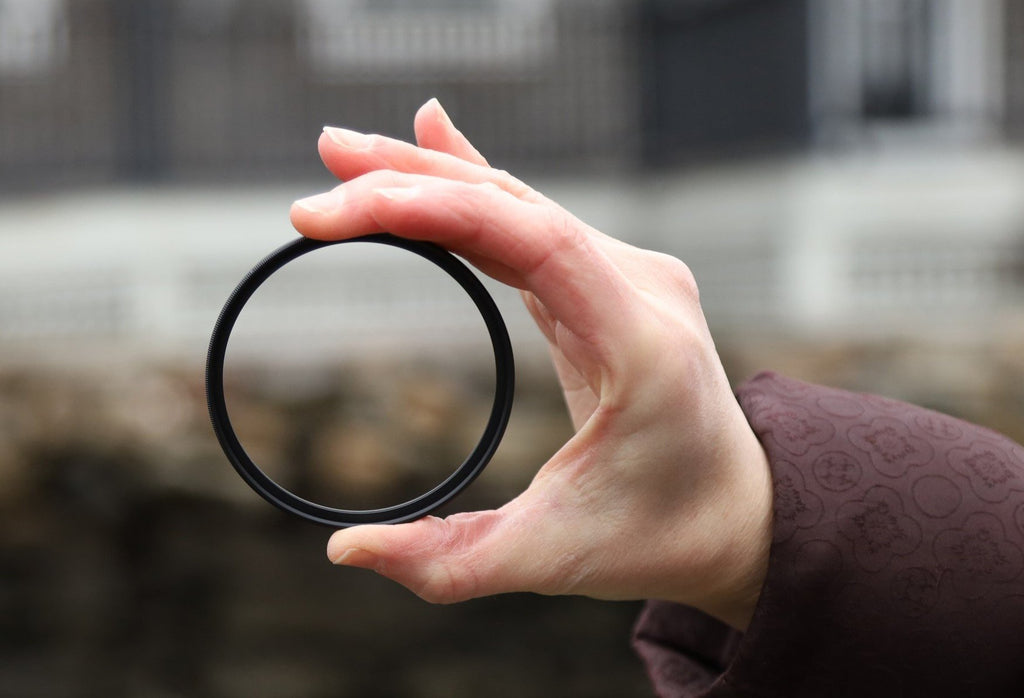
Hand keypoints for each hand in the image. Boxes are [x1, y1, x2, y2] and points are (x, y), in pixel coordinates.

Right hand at [289, 99, 772, 629]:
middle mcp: (640, 288)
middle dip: (411, 182)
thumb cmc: (659, 535)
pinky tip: (431, 148)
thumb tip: (343, 552)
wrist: (739, 512)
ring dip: (431, 179)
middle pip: (515, 205)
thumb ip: (449, 561)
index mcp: (639, 341)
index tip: (343, 207)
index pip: (533, 237)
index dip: (436, 208)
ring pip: (518, 205)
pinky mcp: (608, 284)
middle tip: (321, 172)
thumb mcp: (554, 560)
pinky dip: (471, 194)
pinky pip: (531, 224)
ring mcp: (628, 277)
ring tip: (345, 159)